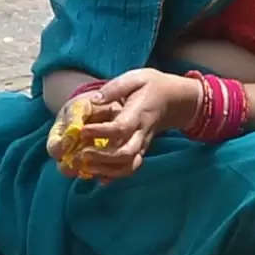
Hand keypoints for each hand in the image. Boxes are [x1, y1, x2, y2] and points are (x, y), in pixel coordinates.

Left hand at [62, 70, 195, 176]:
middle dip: (102, 157)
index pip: (121, 128)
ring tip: (86, 167)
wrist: (174, 100)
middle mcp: (142, 133)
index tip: (82, 131)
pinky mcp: (141, 151)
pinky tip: (98, 177)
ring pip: (129, 166)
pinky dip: (114, 175)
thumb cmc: (152, 86)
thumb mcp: (136, 77)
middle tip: (81, 154)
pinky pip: (130, 168)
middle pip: (126, 153)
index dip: (101, 132)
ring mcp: (142, 144)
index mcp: (139, 113)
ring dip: (107, 170)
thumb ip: (115, 88)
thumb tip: (94, 100)